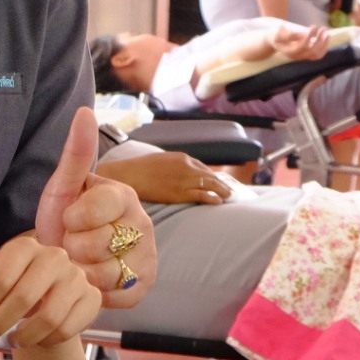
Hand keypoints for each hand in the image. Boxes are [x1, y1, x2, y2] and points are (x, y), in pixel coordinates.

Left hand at [0, 199, 101, 348]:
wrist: (35, 313)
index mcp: (24, 245)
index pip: (0, 278)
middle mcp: (55, 256)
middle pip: (22, 300)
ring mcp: (76, 278)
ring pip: (47, 319)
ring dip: (20, 338)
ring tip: (7, 340)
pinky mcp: (91, 300)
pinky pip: (65, 330)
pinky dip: (43, 342)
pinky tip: (34, 338)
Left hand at [35, 109, 157, 306]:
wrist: (64, 259)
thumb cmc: (63, 221)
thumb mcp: (62, 187)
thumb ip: (75, 153)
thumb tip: (85, 111)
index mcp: (125, 195)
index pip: (94, 210)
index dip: (72, 219)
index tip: (68, 219)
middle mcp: (143, 224)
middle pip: (98, 245)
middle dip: (74, 248)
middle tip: (73, 244)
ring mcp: (147, 256)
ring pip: (106, 273)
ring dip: (83, 272)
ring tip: (80, 262)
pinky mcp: (144, 285)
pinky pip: (115, 295)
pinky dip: (95, 292)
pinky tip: (90, 280)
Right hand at [95, 151, 231, 205]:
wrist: (128, 175)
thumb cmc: (139, 170)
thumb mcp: (159, 161)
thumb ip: (173, 166)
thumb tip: (179, 173)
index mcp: (181, 157)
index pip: (202, 167)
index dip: (212, 175)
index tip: (218, 181)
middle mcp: (186, 166)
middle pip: (209, 175)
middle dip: (221, 183)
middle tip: (231, 190)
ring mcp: (184, 179)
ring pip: (209, 184)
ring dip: (221, 190)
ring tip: (229, 196)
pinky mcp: (180, 192)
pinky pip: (201, 195)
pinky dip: (212, 197)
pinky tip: (219, 201)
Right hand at [270, 23, 330, 60]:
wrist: (275, 42)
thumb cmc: (276, 35)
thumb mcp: (279, 33)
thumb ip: (290, 34)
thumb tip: (304, 34)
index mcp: (289, 52)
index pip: (303, 46)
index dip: (310, 37)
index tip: (314, 26)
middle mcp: (297, 57)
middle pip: (312, 51)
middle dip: (319, 40)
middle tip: (323, 28)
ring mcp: (302, 57)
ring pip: (317, 55)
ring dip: (324, 44)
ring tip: (327, 33)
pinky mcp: (306, 56)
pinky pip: (318, 55)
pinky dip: (324, 47)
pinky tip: (326, 38)